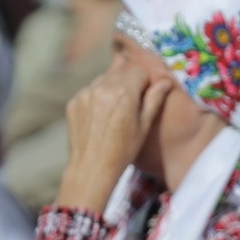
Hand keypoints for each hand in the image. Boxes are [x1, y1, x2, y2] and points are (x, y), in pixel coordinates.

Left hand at [55, 67, 172, 212]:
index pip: (139, 71)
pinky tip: (100, 118)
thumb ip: (154, 99)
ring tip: (114, 113)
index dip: (145, 84)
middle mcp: (103, 87)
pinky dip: (96, 98)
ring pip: (104, 79)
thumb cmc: (122, 151)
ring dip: (111, 88)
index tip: (143, 98)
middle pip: (121, 72)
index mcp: (124, 92)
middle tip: (129, 106)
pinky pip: (90, 91)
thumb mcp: (144, 126)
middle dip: (128, 83)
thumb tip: (165, 82)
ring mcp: (85, 94)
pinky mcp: (74, 101)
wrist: (92, 168)